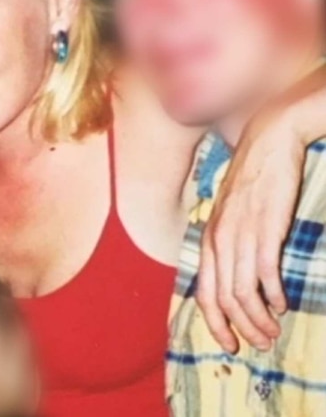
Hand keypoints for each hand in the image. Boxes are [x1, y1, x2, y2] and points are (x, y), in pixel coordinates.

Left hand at [197, 112, 304, 352]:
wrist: (267, 142)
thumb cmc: (251, 181)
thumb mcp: (230, 215)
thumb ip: (228, 244)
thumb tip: (232, 275)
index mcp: (208, 240)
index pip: (204, 294)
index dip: (215, 324)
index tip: (229, 344)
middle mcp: (218, 241)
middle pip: (222, 300)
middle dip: (239, 329)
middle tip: (257, 344)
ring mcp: (240, 236)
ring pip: (242, 293)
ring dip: (258, 319)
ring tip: (272, 332)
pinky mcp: (265, 230)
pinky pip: (265, 273)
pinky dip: (273, 295)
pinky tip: (282, 304)